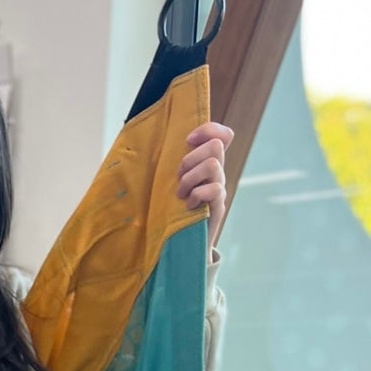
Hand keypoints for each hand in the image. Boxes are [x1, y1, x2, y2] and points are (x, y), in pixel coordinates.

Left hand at [178, 121, 233, 249]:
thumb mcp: (169, 179)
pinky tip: (189, 204)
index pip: (223, 135)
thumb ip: (170, 161)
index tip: (188, 141)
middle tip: (178, 175)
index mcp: (206, 161)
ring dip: (191, 177)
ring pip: (213, 165)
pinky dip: (197, 195)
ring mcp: (219, 188)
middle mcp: (217, 172)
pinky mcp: (219, 206)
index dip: (209, 130)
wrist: (180, 240)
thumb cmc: (170, 207)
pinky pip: (214, 190)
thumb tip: (147, 143)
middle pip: (217, 146)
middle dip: (192, 157)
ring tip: (181, 193)